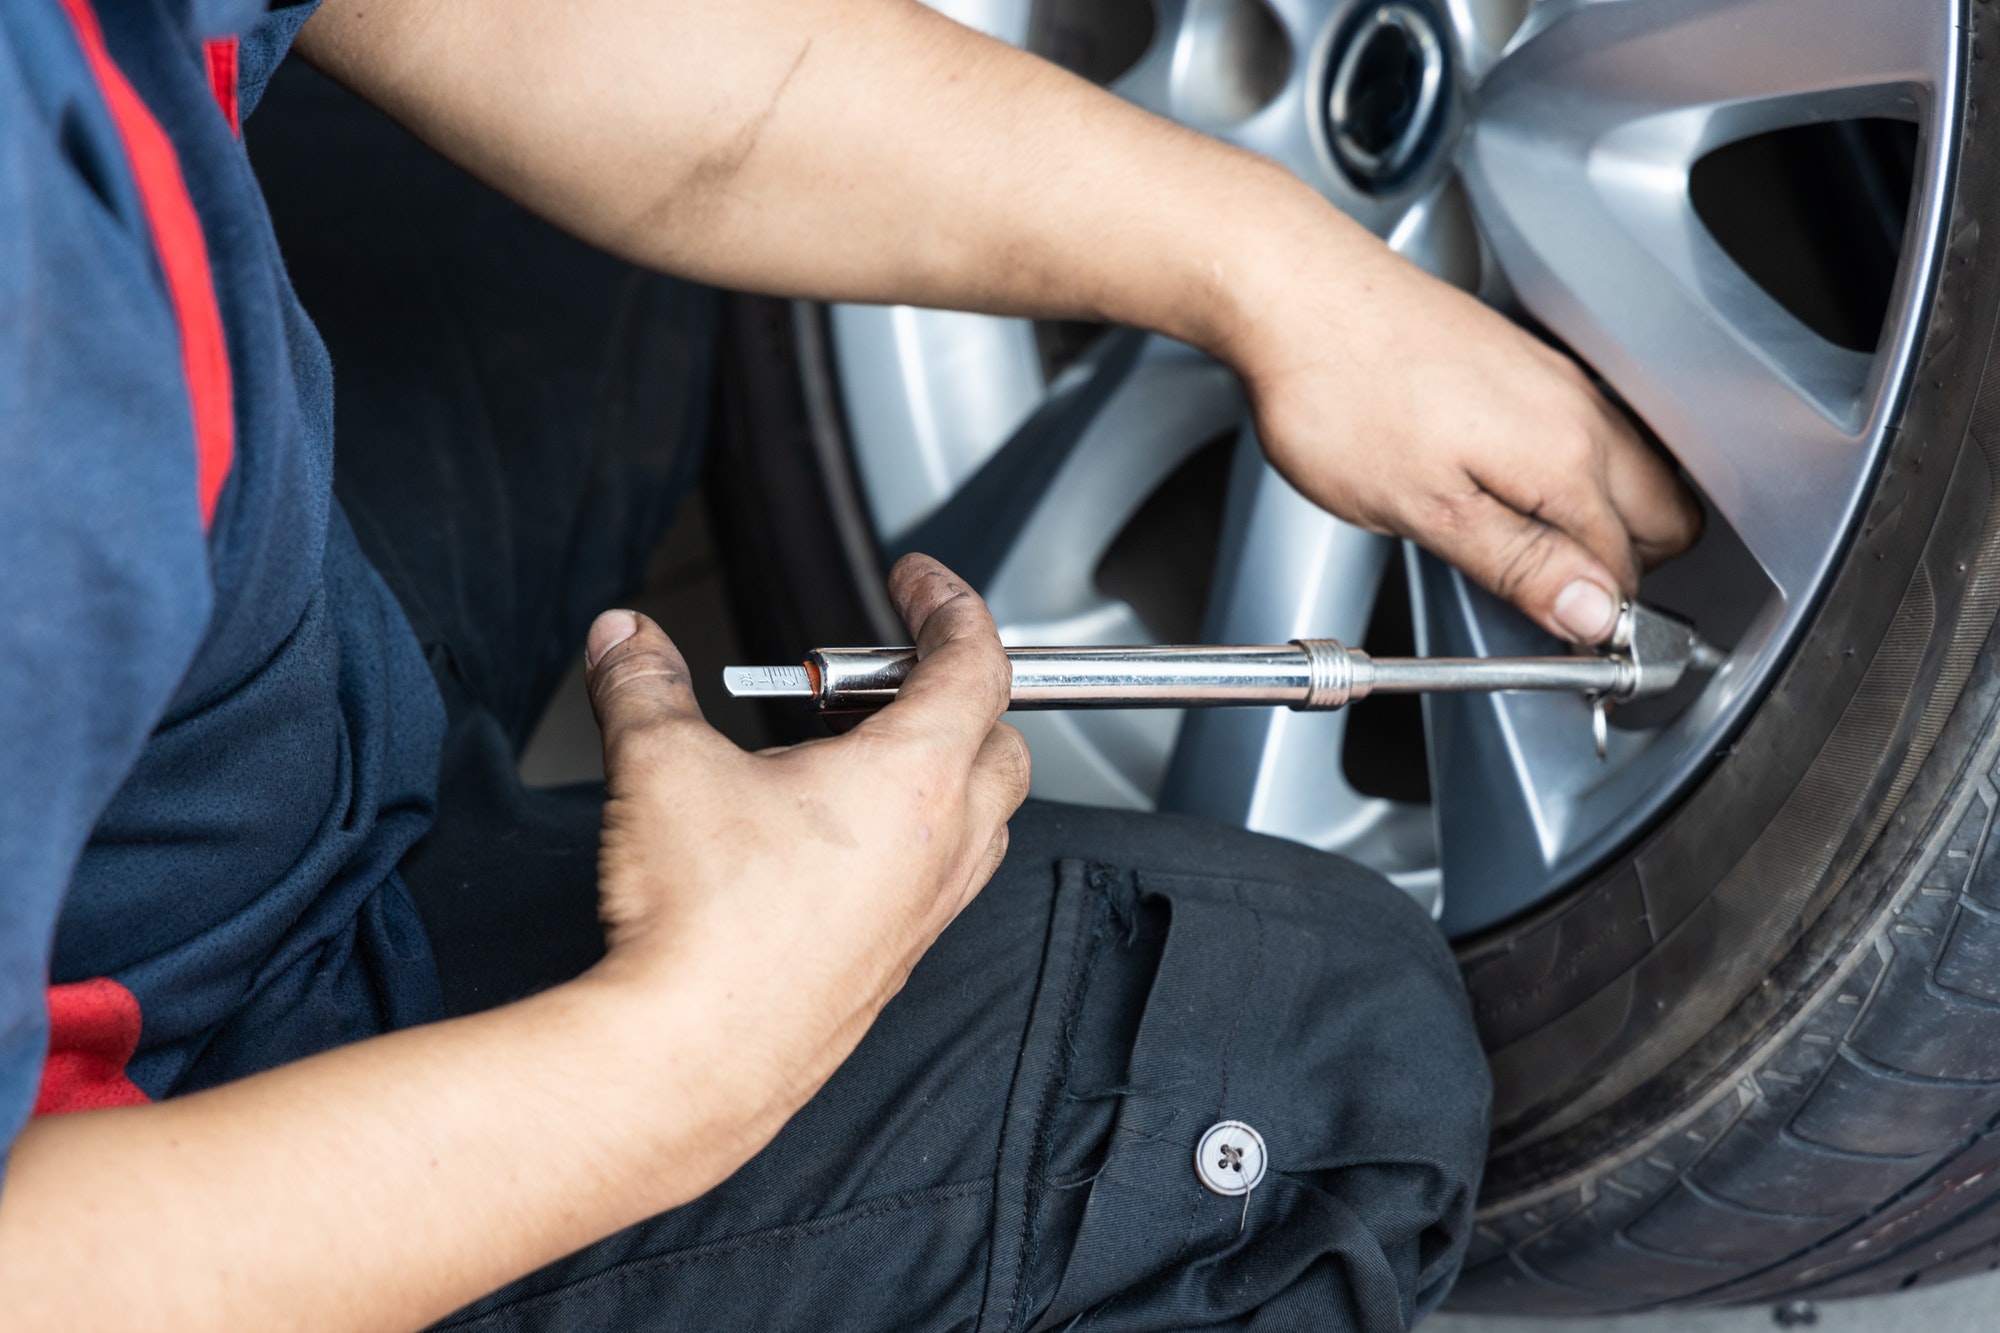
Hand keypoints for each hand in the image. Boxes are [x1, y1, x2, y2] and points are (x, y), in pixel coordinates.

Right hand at [579, 554, 1030, 1138]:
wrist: (688, 1062)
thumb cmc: (703, 927)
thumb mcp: (660, 766)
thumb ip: (645, 684)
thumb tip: (625, 639)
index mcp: (916, 782)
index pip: (975, 663)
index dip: (950, 604)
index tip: (919, 581)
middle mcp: (941, 852)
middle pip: (1001, 742)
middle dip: (956, 690)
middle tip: (878, 673)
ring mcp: (923, 917)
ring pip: (980, 821)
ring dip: (941, 772)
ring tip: (850, 753)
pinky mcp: (890, 967)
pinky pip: (935, 885)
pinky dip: (910, 844)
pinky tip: (827, 844)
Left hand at [1238, 225, 1701, 643]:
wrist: (1295, 295)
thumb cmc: (1339, 392)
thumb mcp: (1425, 511)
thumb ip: (1519, 565)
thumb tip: (1592, 613)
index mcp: (1565, 454)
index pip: (1627, 566)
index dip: (1600, 618)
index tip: (1567, 643)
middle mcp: (1576, 408)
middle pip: (1662, 514)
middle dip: (1626, 569)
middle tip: (1556, 603)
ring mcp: (1552, 378)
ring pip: (1631, 468)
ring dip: (1601, 519)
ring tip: (1529, 552)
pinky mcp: (1519, 361)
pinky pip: (1584, 431)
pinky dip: (1568, 474)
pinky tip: (1506, 489)